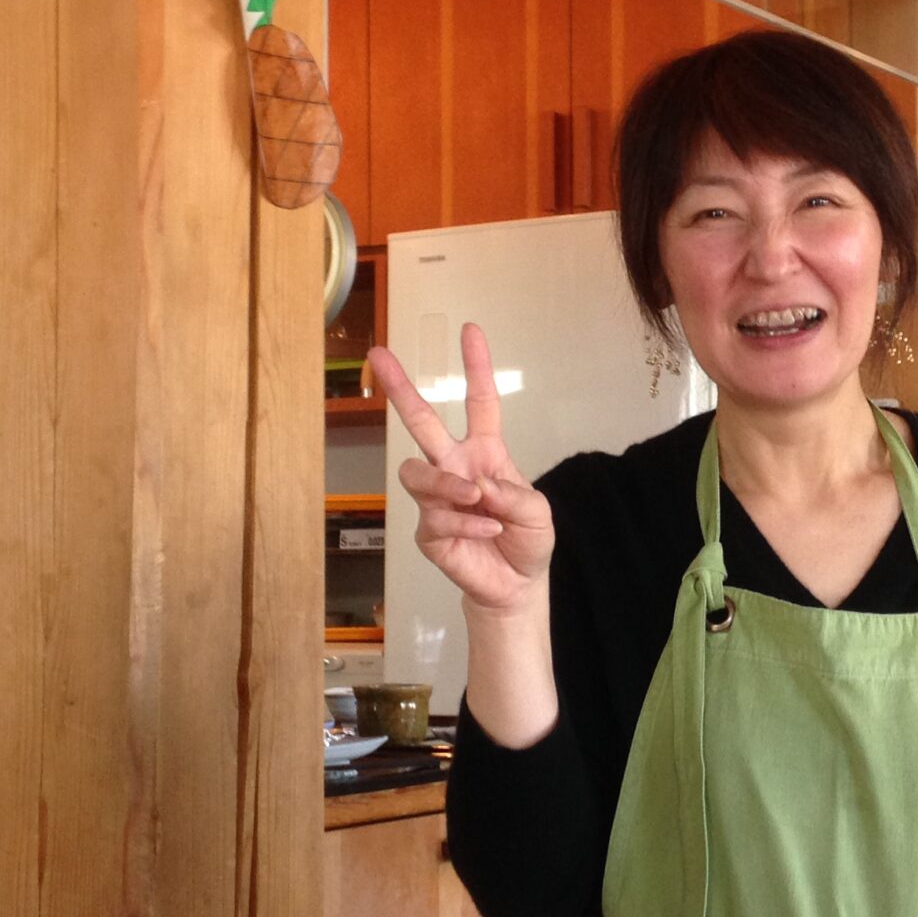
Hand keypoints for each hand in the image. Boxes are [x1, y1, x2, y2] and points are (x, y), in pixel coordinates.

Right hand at [370, 325, 554, 617]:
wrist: (516, 586)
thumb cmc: (526, 540)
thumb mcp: (538, 513)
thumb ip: (514, 494)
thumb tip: (478, 485)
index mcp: (484, 452)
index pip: (479, 402)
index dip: (476, 367)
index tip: (470, 330)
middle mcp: (454, 467)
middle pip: (421, 422)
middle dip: (400, 388)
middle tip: (379, 356)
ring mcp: (437, 500)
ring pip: (418, 473)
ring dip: (446, 484)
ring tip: (473, 497)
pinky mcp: (428, 533)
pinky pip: (435, 519)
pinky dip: (466, 526)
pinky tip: (487, 533)